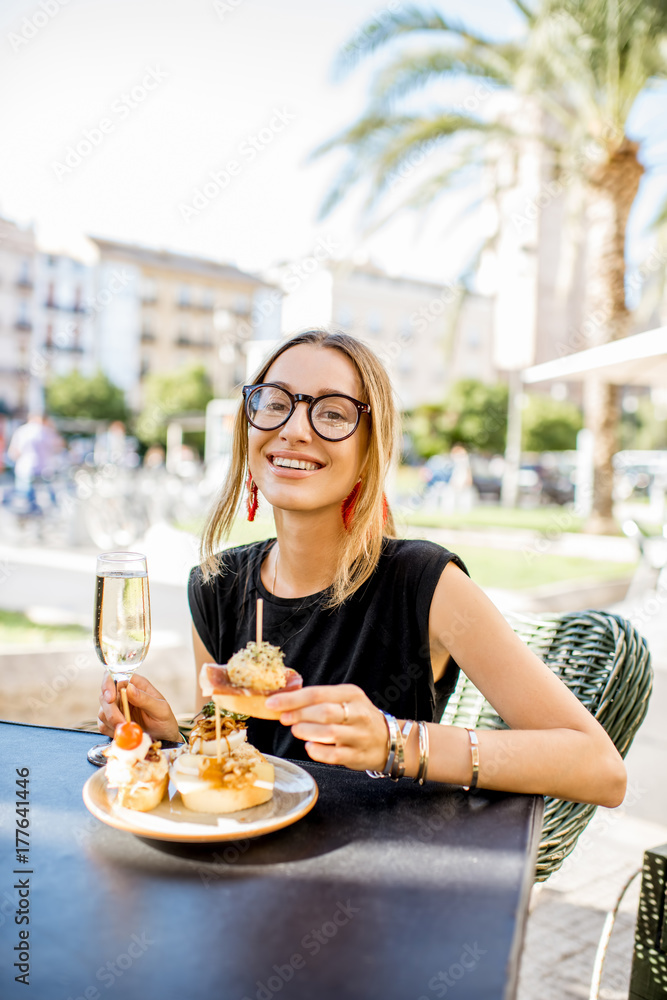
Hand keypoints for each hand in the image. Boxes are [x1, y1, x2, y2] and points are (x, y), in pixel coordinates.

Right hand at [97, 672, 180, 742]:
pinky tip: (123, 733)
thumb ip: (145, 699)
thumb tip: (129, 688)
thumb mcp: (160, 709)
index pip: (115, 675)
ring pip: (102, 711)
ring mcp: (117, 708)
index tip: (110, 698)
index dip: (108, 684)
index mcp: (136, 684)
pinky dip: (111, 730)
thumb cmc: (165, 721)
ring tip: (127, 729)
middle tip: (122, 722)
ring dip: (112, 722)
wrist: (163, 738)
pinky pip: (103, 724)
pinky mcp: (112, 721)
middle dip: (111, 710)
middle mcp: (124, 694)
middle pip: (105, 695)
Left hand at [265, 683, 388, 770]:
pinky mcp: (357, 755)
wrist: (388, 741)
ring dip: (306, 731)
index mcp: (351, 694)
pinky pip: (334, 755)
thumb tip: (284, 700)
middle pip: (323, 712)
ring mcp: (359, 735)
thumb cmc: (357, 718)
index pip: (317, 694)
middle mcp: (357, 713)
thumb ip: (319, 699)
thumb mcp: (344, 700)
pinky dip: (318, 751)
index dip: (291, 699)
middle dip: (298, 715)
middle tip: (284, 718)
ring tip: (296, 731)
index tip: (272, 702)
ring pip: (329, 732)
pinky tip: (310, 747)